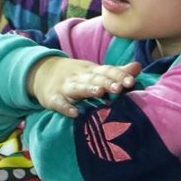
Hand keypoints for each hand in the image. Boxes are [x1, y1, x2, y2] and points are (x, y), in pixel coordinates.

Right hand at [26, 57, 141, 116]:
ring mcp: (65, 87)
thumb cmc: (76, 76)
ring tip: (100, 93)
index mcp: (91, 71)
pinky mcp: (53, 98)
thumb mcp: (94, 72)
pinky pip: (60, 103)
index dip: (119, 75)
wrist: (42, 73)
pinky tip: (74, 113)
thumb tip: (138, 67)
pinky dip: (66, 108)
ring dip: (88, 89)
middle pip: (95, 78)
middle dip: (107, 82)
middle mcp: (80, 77)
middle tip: (120, 87)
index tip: (131, 81)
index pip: (106, 70)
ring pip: (78, 87)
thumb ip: (116, 72)